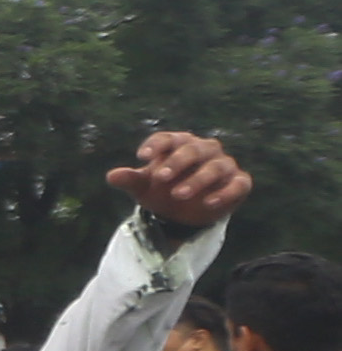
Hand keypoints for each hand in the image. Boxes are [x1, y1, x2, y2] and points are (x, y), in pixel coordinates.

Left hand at [114, 129, 250, 231]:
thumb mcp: (144, 187)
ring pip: (215, 167)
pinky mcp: (239, 182)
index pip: (168, 138)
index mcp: (179, 144)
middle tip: (160, 178)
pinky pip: (237, 184)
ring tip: (178, 195)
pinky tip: (209, 203)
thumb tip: (111, 176)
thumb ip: (131, 179)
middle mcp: (204, 149)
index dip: (156, 145)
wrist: (184, 212)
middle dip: (176, 162)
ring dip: (197, 180)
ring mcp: (224, 164)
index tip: (141, 157)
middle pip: (192, 150)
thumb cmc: (162, 190)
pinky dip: (225, 193)